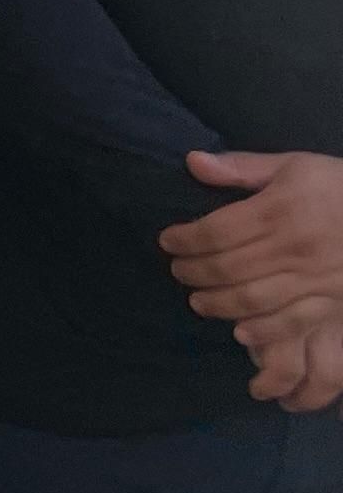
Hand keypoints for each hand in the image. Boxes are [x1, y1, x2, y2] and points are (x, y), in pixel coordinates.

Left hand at [166, 152, 342, 412]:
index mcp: (280, 209)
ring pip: (253, 298)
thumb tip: (192, 161)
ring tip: (197, 301)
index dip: (184, 239)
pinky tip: (239, 331)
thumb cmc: (340, 187)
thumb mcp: (295, 165)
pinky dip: (263, 330)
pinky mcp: (333, 300)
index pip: (216, 231)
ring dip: (217, 304)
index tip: (167, 241)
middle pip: (227, 267)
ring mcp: (315, 277)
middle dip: (193, 272)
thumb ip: (243, 168)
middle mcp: (294, 246)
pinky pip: (293, 321)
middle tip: (177, 272)